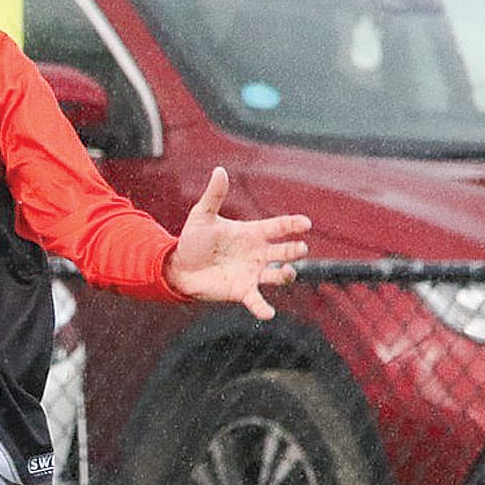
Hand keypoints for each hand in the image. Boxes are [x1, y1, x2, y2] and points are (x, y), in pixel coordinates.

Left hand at [165, 167, 310, 320]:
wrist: (179, 267)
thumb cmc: (193, 239)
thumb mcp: (202, 216)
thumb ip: (214, 195)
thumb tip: (219, 170)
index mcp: (252, 233)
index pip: (279, 226)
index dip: (293, 224)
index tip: (306, 223)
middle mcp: (258, 253)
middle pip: (284, 251)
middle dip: (294, 250)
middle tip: (300, 248)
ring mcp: (252, 273)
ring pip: (278, 275)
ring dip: (286, 275)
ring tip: (285, 272)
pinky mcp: (242, 291)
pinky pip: (257, 301)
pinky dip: (263, 308)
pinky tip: (269, 314)